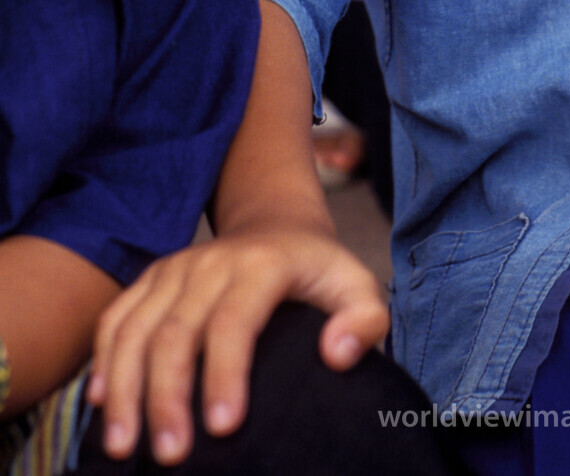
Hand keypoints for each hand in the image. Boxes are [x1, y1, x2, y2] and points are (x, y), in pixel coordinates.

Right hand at [86, 226, 388, 465]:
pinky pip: (115, 316)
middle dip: (167, 398)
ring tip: (123, 445)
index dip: (225, 374)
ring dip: (125, 388)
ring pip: (136, 327)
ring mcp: (175, 268)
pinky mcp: (151, 278)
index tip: (222, 429)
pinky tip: (100, 404)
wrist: (276, 223)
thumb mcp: (356, 283)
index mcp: (263, 264)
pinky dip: (102, 359)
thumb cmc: (317, 268)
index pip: (235, 321)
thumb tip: (337, 354)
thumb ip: (364, 317)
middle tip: (169, 456)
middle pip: (176, 332)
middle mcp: (211, 262)